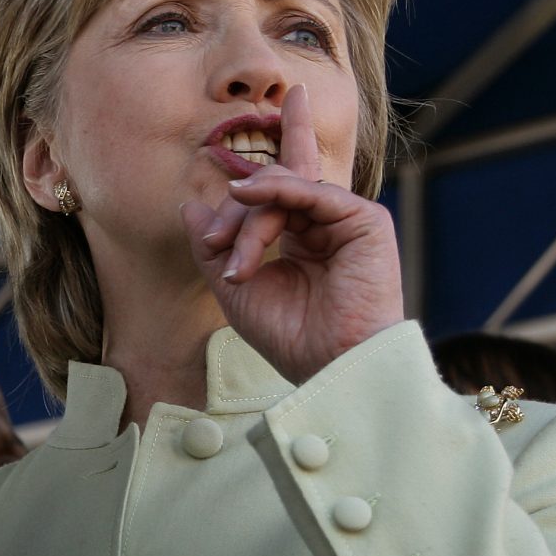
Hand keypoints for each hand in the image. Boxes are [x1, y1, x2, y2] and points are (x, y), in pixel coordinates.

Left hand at [180, 84, 403, 385]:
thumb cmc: (290, 337)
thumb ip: (214, 248)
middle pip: (269, 191)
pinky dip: (276, 190)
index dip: (235, 207)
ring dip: (250, 221)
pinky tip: (246, 196)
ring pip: (284, 188)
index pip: (266, 199)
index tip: (210, 244)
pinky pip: (313, 190)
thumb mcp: (236, 289)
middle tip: (214, 246)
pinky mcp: (366, 220)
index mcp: (301, 239)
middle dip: (235, 215)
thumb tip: (188, 206)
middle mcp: (324, 225)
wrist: (330, 366)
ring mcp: (345, 221)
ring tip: (239, 264)